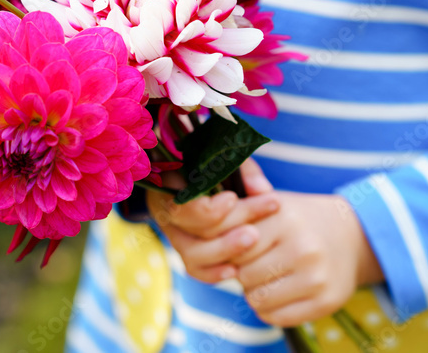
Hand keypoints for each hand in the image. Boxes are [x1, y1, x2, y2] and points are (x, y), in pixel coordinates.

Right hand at [146, 160, 281, 283]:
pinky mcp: (186, 250)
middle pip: (194, 230)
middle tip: (259, 223)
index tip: (233, 198)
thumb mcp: (226, 153)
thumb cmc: (213, 157)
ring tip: (256, 238)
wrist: (200, 169)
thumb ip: (244, 169)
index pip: (181, 205)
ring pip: (193, 254)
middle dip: (230, 226)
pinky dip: (214, 273)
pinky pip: (195, 269)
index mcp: (167, 182)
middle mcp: (165, 210)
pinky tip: (236, 271)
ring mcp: (174, 233)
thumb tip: (261, 189)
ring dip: (226, 250)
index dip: (207, 209)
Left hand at [233, 169, 383, 326]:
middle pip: (244, 274)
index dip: (230, 248)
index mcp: (284, 218)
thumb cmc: (298, 219)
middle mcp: (303, 247)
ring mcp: (317, 277)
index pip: (234, 245)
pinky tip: (278, 292)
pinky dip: (270, 309)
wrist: (351, 234)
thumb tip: (202, 230)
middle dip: (241, 271)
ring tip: (266, 276)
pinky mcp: (326, 302)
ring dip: (254, 291)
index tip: (238, 245)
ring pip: (257, 299)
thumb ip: (236, 212)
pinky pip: (277, 317)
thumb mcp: (270, 204)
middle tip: (253, 262)